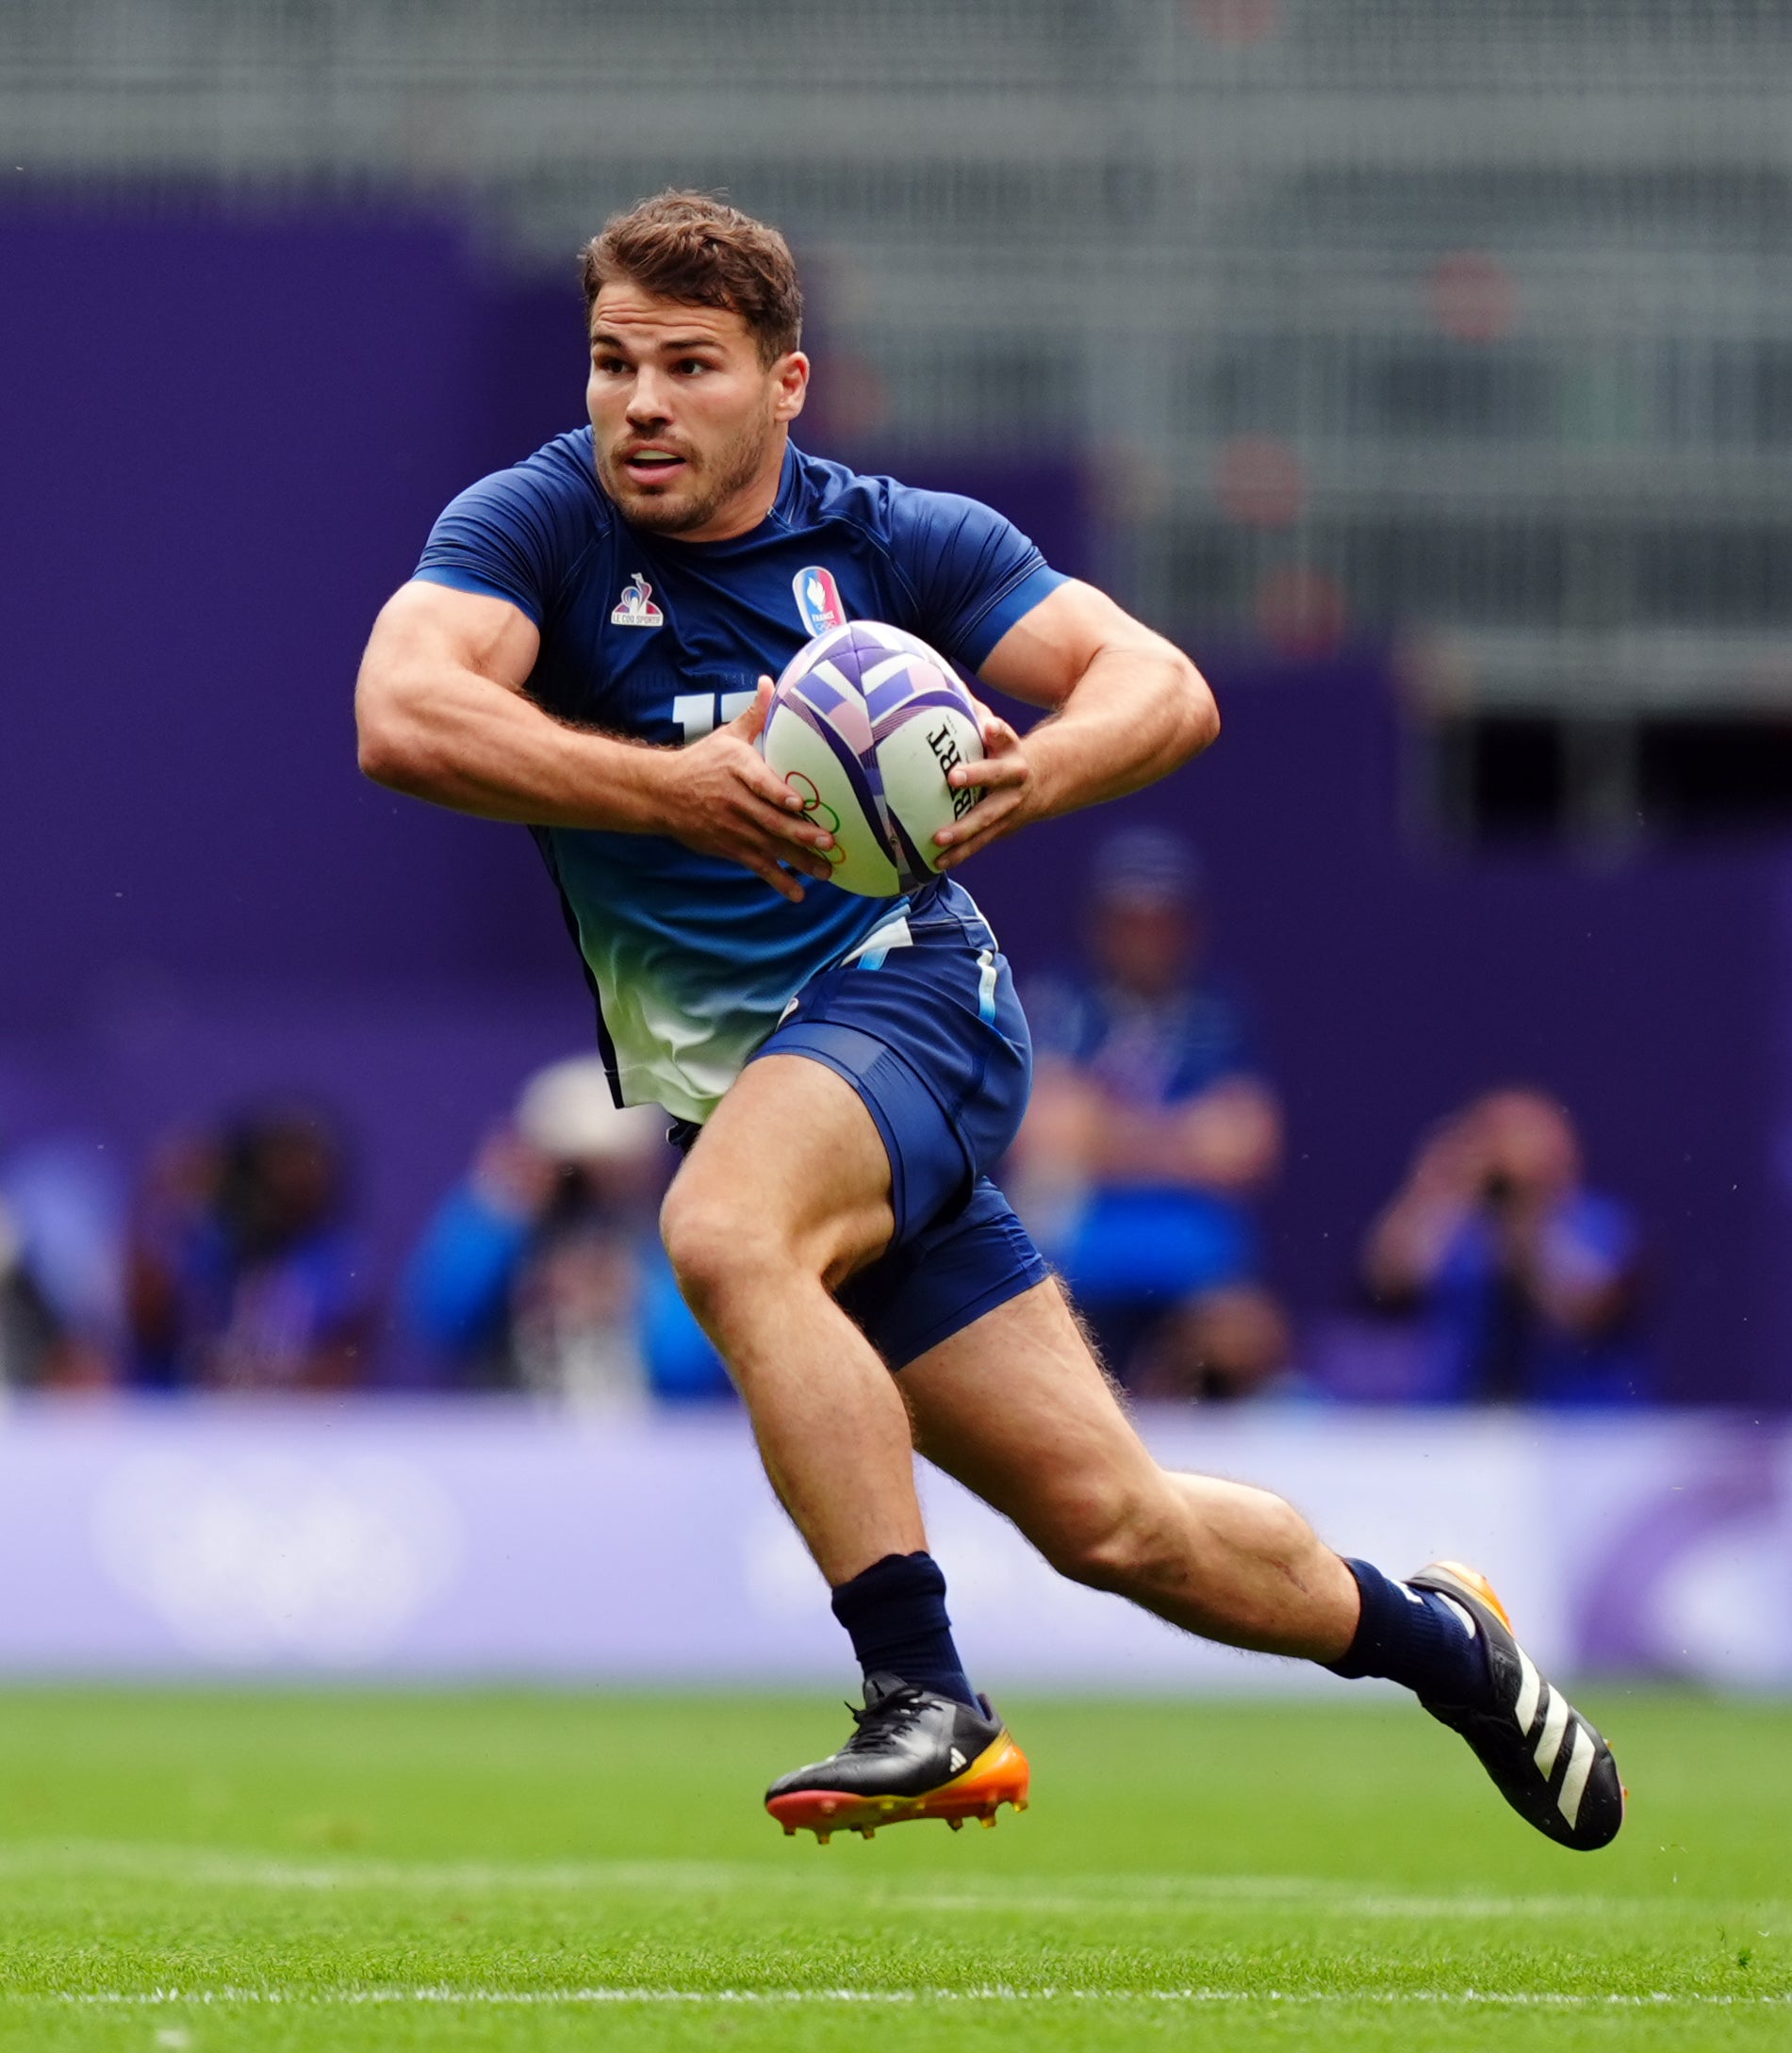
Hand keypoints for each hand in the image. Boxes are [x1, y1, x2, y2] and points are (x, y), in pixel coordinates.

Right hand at [656, 680, 834, 901]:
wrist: (663, 793)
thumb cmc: (703, 762)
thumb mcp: (728, 737)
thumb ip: (755, 714)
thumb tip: (771, 681)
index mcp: (739, 771)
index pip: (761, 784)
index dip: (779, 794)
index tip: (800, 802)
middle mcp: (737, 802)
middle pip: (772, 821)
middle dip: (801, 834)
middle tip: (829, 842)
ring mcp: (734, 829)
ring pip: (770, 847)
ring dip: (799, 861)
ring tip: (825, 872)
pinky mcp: (731, 848)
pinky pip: (758, 866)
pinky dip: (777, 881)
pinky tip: (798, 894)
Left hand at [932, 704, 1038, 870]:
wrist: (1046, 783)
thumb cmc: (1007, 752)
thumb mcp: (997, 732)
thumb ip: (974, 712)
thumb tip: (944, 683)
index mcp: (1013, 754)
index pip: (1008, 739)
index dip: (999, 732)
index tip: (989, 726)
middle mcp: (1015, 782)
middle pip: (997, 779)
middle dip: (977, 778)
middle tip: (953, 778)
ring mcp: (1010, 809)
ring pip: (986, 820)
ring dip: (963, 831)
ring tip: (937, 839)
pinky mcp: (1002, 830)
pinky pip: (979, 843)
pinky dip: (959, 854)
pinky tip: (935, 863)